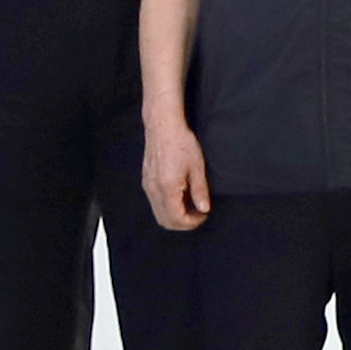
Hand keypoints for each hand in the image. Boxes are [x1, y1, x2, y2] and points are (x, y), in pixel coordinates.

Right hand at [142, 118, 210, 232]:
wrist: (163, 125)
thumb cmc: (181, 142)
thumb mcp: (197, 167)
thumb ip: (200, 190)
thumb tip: (204, 208)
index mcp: (168, 188)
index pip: (178, 218)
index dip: (192, 222)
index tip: (204, 215)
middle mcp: (154, 190)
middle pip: (165, 221)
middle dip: (183, 224)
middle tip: (198, 215)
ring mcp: (148, 186)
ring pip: (158, 213)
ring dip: (174, 216)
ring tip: (190, 206)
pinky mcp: (146, 180)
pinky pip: (155, 203)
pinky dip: (167, 207)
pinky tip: (179, 197)